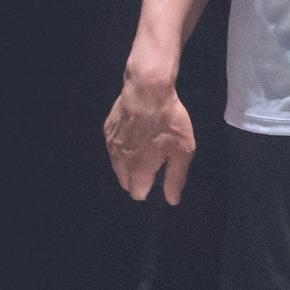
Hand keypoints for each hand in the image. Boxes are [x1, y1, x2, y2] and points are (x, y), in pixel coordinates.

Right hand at [103, 72, 194, 203]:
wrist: (146, 88)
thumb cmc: (168, 120)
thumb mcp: (182, 150)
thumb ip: (176, 178)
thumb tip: (172, 200)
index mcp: (137, 170)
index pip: (137, 194)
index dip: (150, 189)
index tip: (160, 177)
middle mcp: (119, 161)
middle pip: (126, 182)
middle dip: (138, 178)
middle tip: (155, 161)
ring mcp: (111, 145)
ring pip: (118, 166)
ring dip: (129, 164)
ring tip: (146, 146)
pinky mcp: (107, 130)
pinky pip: (114, 148)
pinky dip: (124, 148)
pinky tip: (136, 133)